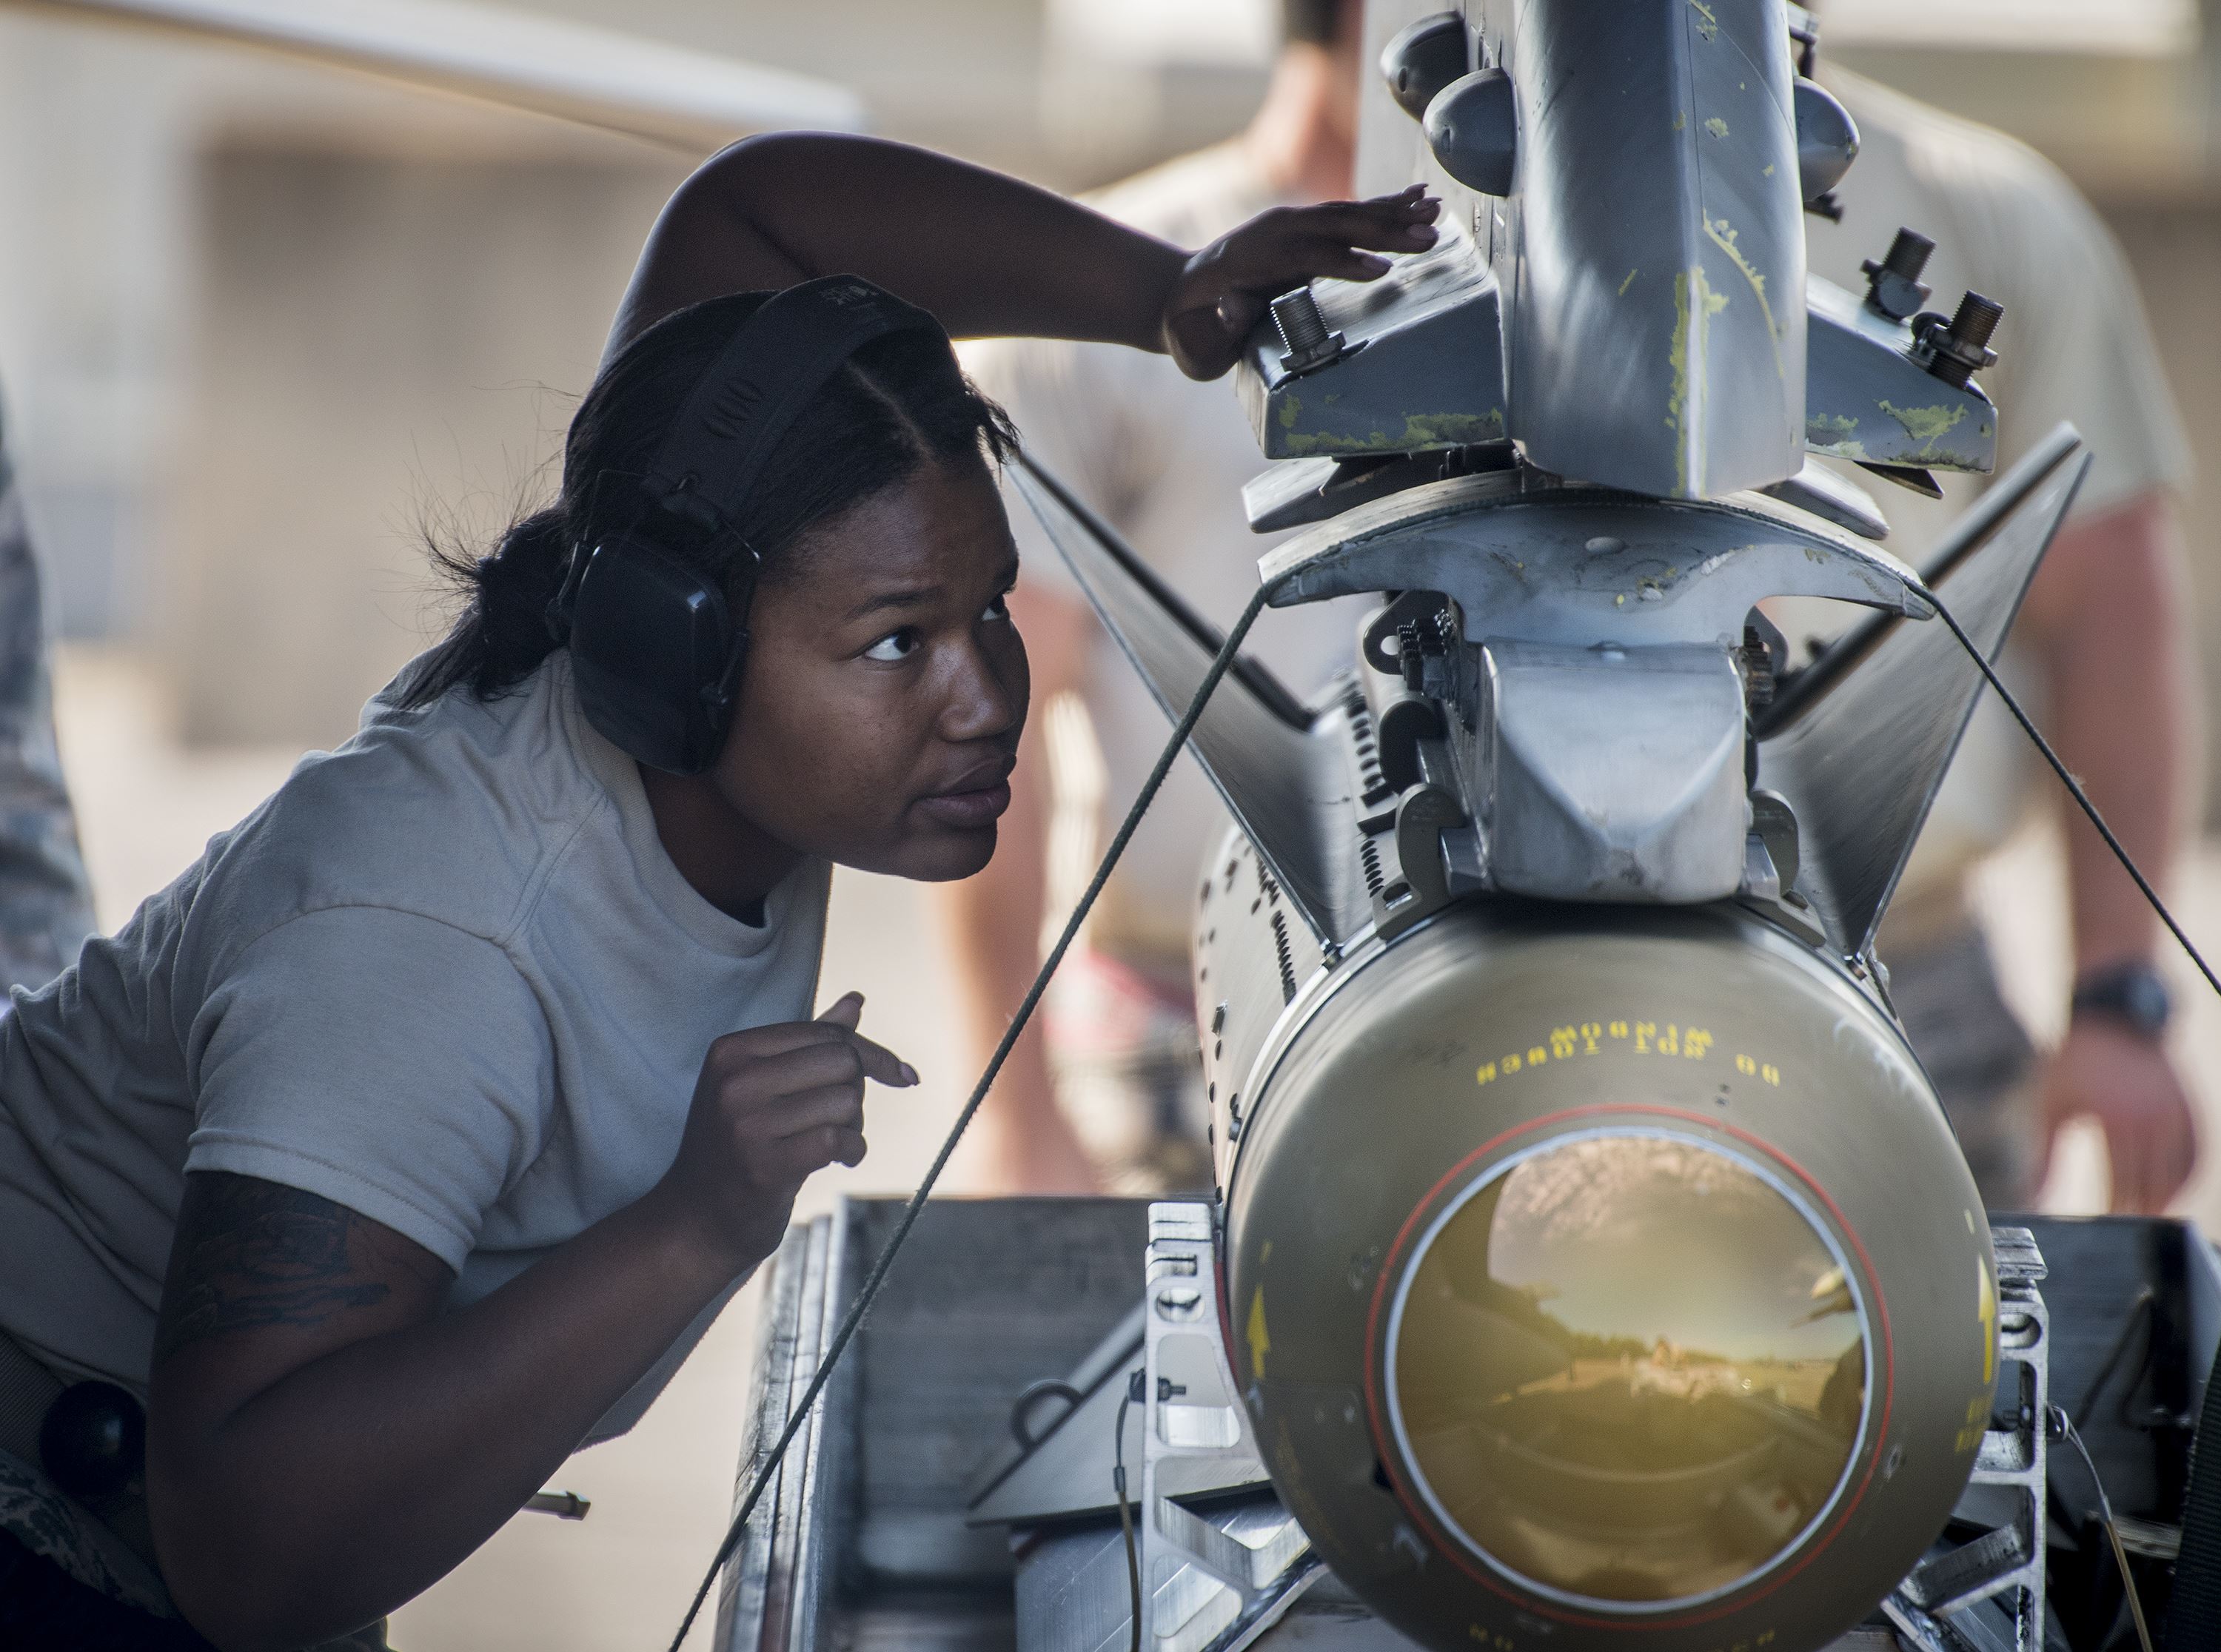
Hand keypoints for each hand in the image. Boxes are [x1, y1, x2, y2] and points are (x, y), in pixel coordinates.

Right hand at [653, 992, 915, 1269]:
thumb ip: (809, 1042)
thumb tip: (856, 1000)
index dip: (870, 1055)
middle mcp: (734, 1081)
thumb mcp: (763, 1085)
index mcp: (733, 1050)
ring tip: (832, 1142)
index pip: (827, 1033)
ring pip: (846, 1101)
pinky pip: (838, 1139)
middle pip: (842, 1062)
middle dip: (856, 1091)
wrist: (698, 1219)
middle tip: (839, 1119)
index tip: (901, 1074)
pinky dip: (853, 1150)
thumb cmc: (738, 1146)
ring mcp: (746, 1124)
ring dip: (854, 1125)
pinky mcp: (765, 1165)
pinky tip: (840, 1159)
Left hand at [1160, 187, 1441, 378]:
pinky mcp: (1306, 226)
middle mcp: (1271, 232)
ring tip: (1436, 212)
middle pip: (1333, 227)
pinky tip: (1418, 197)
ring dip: (1393, 213)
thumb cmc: (1193, 329)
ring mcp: (1290, 224)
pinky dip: (1385, 205)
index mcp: (1247, 260)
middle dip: (1382, 232)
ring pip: (1346, 214)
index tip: (1381, 271)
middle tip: (1428, 237)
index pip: (1301, 257)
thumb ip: (1216, 328)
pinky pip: (1350, 213)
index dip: (1341, 263)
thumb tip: (1233, 307)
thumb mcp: (1195, 340)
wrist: (1182, 295)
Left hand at [2034, 1021, 2197, 1213]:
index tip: (2103, 1225)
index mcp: (2116, 1120)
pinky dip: (2185, 1178)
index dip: (2113, 1209)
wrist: (2113, 1018)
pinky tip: (2170, 1192)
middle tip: (2125, 1230)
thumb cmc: (2072, 1063)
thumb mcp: (2050, 1106)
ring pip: (2179, 1175)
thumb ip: (2043, 1156)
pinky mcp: (2190, 1110)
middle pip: (2151, 1184)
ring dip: (2165, 1200)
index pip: (2119, 1182)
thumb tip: (2033, 1197)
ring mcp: (2176, 1115)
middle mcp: (2152, 1120)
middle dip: (2138, 1210)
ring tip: (2147, 1219)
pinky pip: (2194, 1155)